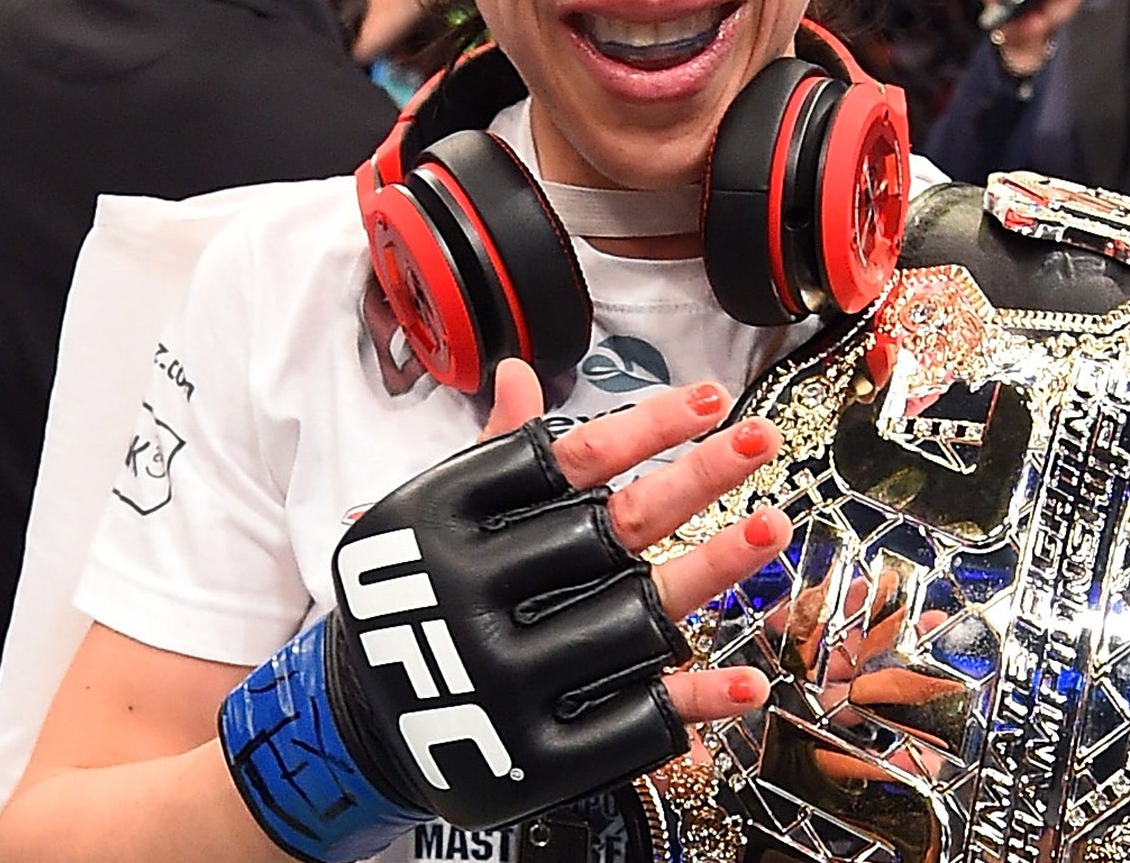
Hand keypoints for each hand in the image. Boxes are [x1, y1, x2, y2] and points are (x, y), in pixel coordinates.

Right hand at [222, 365, 792, 857]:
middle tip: (759, 441)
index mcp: (448, 521)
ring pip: (634, 613)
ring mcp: (508, 675)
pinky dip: (694, 700)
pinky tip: (745, 681)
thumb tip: (521, 375)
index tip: (706, 399)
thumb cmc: (413, 597)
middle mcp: (476, 592)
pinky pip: (633, 719)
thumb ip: (490, 452)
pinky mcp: (536, 754)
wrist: (359, 723)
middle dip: (696, 481)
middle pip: (611, 527)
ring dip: (714, 571)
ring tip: (770, 530)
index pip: (564, 459)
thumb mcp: (431, 517)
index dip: (642, 426)